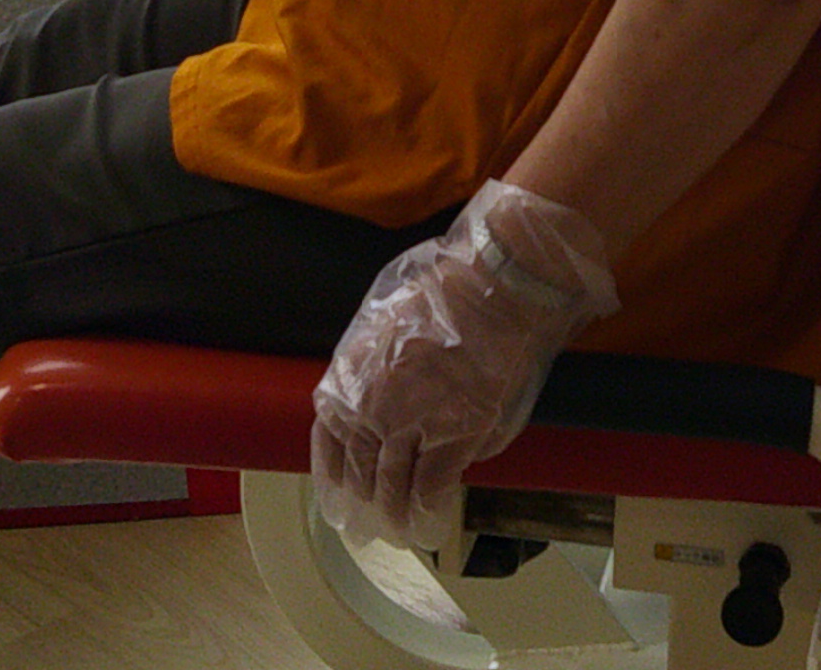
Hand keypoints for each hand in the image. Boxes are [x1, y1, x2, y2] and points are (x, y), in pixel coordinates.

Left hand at [311, 181, 619, 549]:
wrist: (491, 289)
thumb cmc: (441, 295)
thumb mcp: (380, 327)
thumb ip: (370, 374)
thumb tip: (379, 414)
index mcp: (347, 379)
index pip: (329, 443)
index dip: (333, 478)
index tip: (338, 500)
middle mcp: (369, 408)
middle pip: (361, 471)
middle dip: (365, 504)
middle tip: (367, 527)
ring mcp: (410, 424)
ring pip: (395, 485)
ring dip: (397, 514)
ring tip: (400, 531)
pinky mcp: (452, 435)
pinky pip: (432, 486)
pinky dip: (429, 510)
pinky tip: (429, 523)